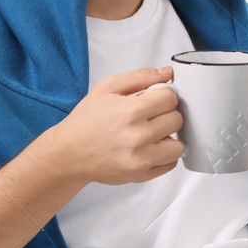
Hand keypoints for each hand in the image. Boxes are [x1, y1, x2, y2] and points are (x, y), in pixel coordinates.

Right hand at [46, 66, 184, 185]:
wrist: (69, 153)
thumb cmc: (86, 121)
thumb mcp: (107, 88)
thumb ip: (140, 77)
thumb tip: (167, 73)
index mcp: (130, 112)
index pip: (170, 98)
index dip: (163, 96)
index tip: (154, 99)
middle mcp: (138, 137)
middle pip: (177, 120)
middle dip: (166, 114)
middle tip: (150, 116)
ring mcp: (141, 159)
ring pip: (178, 145)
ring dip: (168, 138)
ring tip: (152, 134)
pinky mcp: (141, 175)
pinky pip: (171, 164)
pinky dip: (164, 155)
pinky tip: (149, 148)